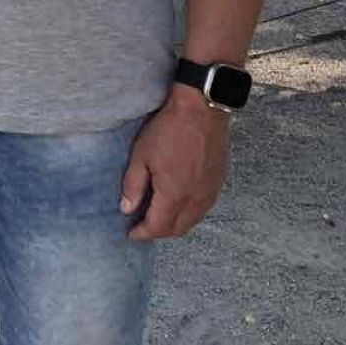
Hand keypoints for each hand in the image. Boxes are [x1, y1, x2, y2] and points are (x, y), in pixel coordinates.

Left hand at [119, 86, 230, 240]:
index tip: (131, 233)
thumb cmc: (169, 129)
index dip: (142, 233)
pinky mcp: (218, 182)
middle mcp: (195, 200)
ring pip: (192, 221)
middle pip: (176, 229)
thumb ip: (134, 186)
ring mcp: (210, 192)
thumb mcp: (141, 156)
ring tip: (158, 216)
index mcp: (174, 195)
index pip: (157, 227)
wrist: (202, 110)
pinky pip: (203, 208)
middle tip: (143, 226)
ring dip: (174, 224)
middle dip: (158, 232)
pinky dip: (189, 213)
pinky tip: (179, 203)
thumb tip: (127, 209)